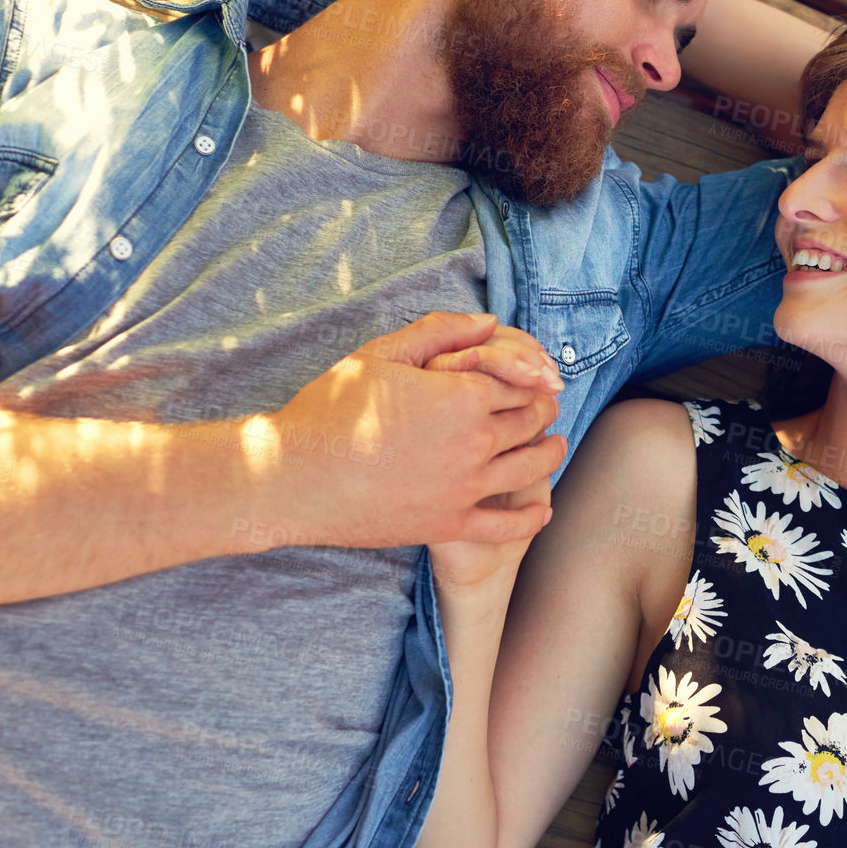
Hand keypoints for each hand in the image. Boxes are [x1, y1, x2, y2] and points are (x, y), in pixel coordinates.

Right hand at [263, 312, 565, 549]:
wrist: (292, 477)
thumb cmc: (330, 409)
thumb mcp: (381, 353)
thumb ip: (439, 330)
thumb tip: (490, 321)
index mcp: (461, 395)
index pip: (519, 381)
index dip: (531, 376)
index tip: (537, 376)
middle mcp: (474, 441)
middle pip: (531, 421)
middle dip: (543, 410)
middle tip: (546, 407)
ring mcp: (465, 487)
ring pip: (531, 468)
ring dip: (550, 454)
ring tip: (554, 446)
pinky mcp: (449, 524)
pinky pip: (507, 526)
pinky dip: (533, 516)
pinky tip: (542, 506)